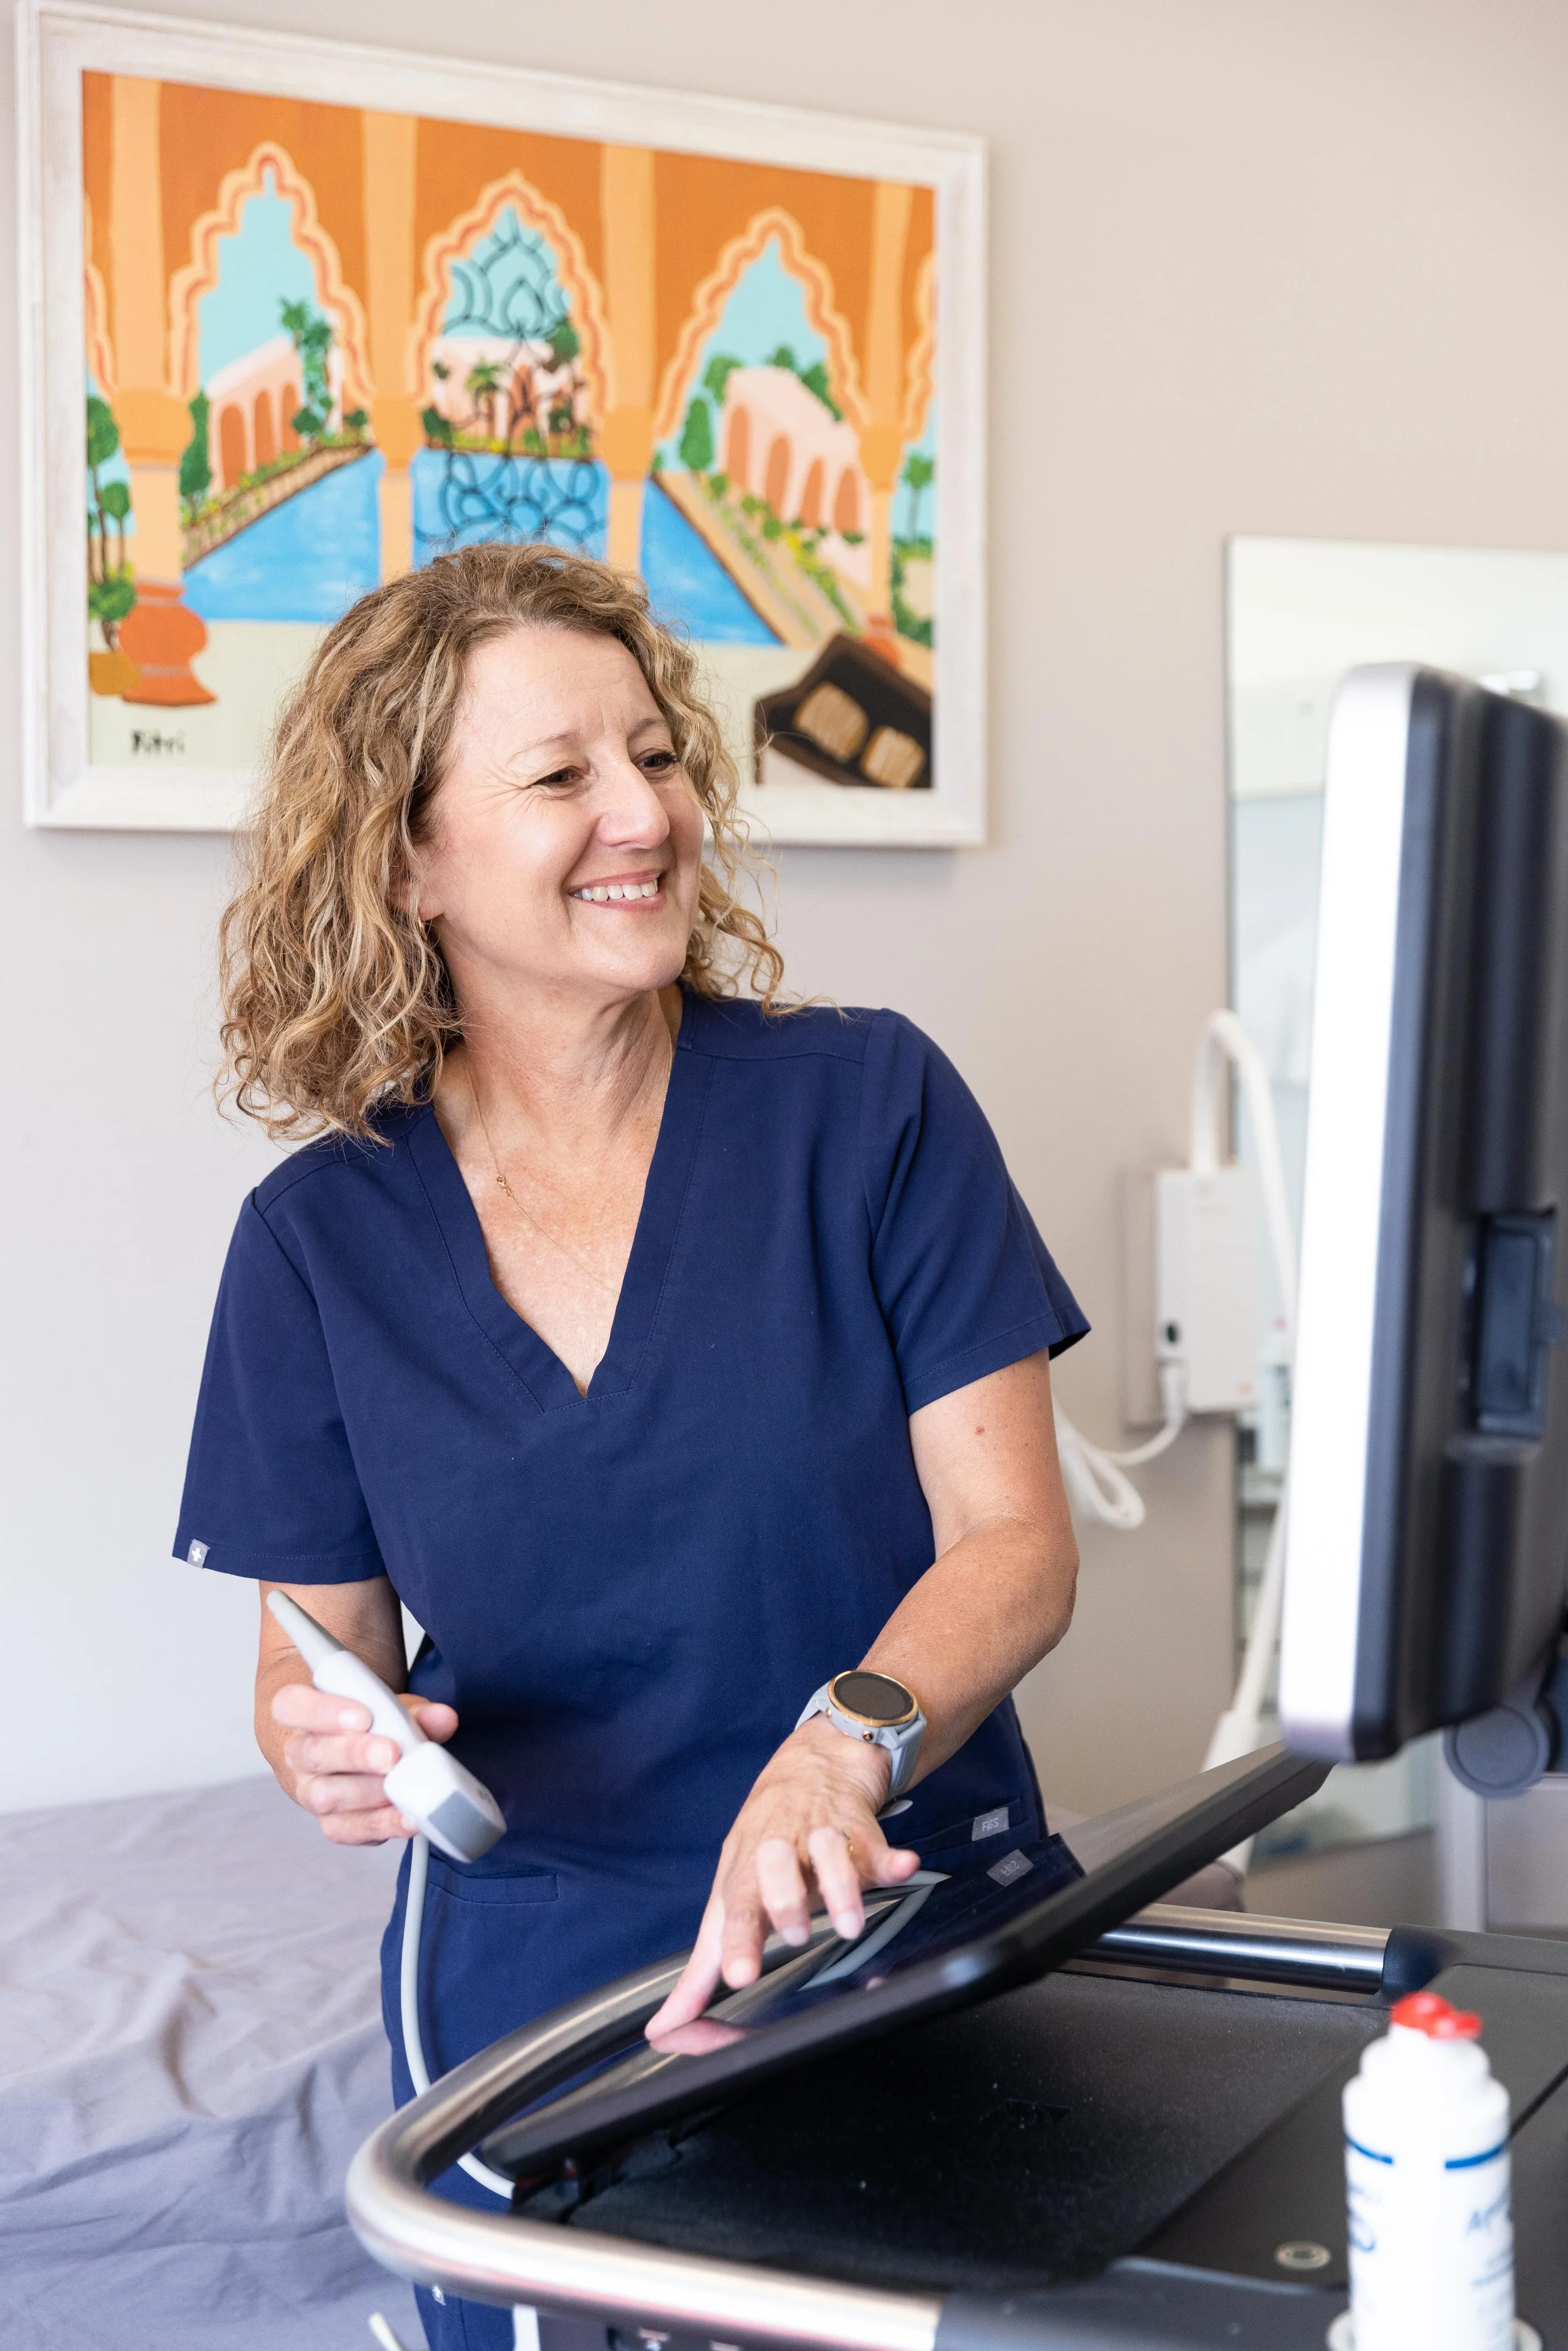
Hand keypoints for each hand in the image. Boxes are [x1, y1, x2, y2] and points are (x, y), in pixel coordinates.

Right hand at [270, 1681, 458, 1844]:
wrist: (347, 1752)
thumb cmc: (364, 1723)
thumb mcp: (387, 1706)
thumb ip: (413, 1710)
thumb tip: (443, 1718)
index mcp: (301, 1714)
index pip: (292, 1705)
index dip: (325, 1711)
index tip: (364, 1715)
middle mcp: (298, 1755)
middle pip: (313, 1754)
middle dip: (355, 1754)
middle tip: (391, 1754)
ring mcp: (311, 1793)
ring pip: (326, 1796)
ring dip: (369, 1792)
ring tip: (403, 1786)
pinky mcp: (333, 1824)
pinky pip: (349, 1829)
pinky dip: (382, 1824)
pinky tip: (408, 1817)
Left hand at [646, 1716, 919, 2038]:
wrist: (812, 1764)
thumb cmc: (765, 1842)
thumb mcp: (730, 1895)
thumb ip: (702, 1966)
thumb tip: (664, 2029)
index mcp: (745, 1873)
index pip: (736, 1908)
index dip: (736, 1942)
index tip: (738, 1975)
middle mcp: (779, 1851)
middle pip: (776, 1870)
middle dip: (784, 1901)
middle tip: (794, 1935)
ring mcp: (821, 1836)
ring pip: (827, 1853)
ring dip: (839, 1887)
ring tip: (849, 1925)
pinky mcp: (862, 1830)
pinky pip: (878, 1845)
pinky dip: (891, 1858)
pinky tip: (903, 1866)